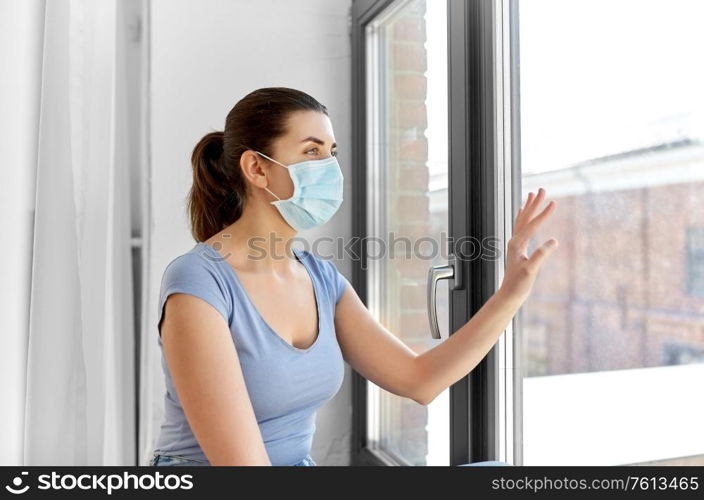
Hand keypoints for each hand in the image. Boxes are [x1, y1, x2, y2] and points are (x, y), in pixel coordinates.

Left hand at [498, 187, 557, 304]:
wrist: (509, 294)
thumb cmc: (519, 285)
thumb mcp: (531, 271)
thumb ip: (540, 255)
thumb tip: (554, 241)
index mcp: (517, 244)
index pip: (532, 225)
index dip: (544, 214)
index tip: (554, 202)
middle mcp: (514, 241)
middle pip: (525, 217)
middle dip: (534, 203)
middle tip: (542, 189)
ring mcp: (515, 244)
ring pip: (521, 221)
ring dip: (528, 208)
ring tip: (532, 195)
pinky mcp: (517, 249)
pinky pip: (520, 228)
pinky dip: (523, 218)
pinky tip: (522, 214)